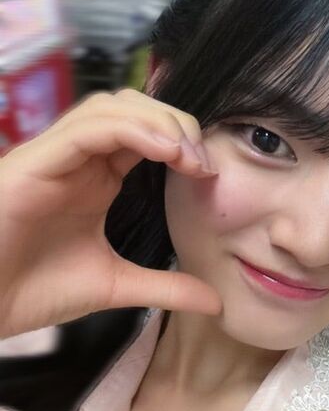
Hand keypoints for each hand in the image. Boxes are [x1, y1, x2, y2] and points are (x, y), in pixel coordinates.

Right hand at [0, 89, 222, 338]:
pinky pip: (86, 129)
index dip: (183, 140)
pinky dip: (131, 130)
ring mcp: (54, 156)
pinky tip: (163, 151)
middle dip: (176, 122)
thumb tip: (216, 302)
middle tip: (203, 163)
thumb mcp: (114, 286)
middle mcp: (76, 159)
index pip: (145, 133)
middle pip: (132, 108)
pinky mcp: (34, 161)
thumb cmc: (31, 290)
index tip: (210, 174)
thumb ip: (164, 288)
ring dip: (158, 123)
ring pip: (110, 108)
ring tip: (188, 156)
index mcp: (95, 177)